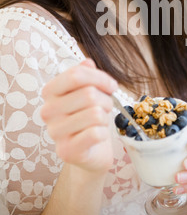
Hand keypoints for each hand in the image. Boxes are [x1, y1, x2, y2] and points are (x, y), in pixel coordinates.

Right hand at [41, 59, 117, 173]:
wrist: (91, 150)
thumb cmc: (89, 117)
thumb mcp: (88, 92)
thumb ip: (86, 75)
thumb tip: (88, 63)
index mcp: (50, 92)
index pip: (75, 75)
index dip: (99, 78)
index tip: (111, 86)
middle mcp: (47, 111)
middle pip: (89, 94)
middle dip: (106, 100)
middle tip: (106, 107)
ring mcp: (55, 132)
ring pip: (95, 114)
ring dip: (105, 116)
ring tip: (100, 121)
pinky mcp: (67, 151)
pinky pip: (95, 133)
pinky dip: (103, 133)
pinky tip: (97, 136)